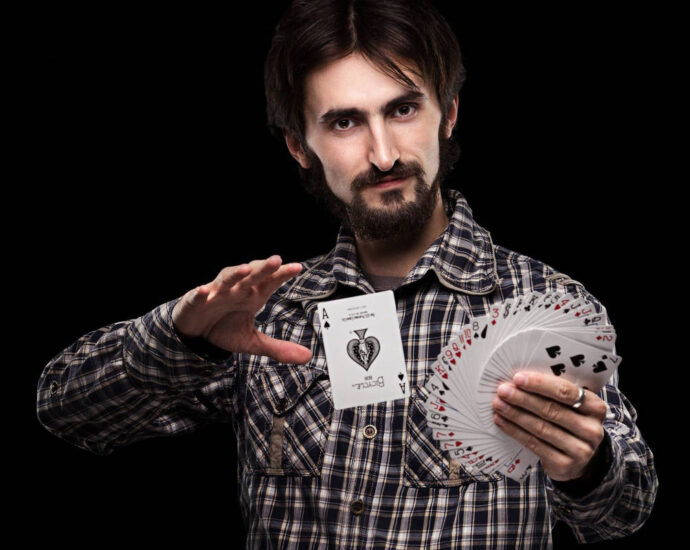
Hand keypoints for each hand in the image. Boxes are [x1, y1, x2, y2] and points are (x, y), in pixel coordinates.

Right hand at [172, 255, 311, 363]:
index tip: (297, 268)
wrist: (195, 334)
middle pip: (251, 276)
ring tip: (245, 269)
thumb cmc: (224, 329)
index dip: (282, 275)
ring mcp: (215, 294)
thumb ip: (278, 348)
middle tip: (276, 260)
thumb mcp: (252, 342)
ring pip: (226, 280)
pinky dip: (200, 293)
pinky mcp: (194, 302)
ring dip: (235, 274)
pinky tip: (204, 291)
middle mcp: (236, 290)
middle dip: (263, 268)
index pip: (270, 282)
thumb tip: (307, 357)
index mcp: (252, 296)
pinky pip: (197, 296)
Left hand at [492, 371, 607, 481]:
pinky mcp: (565, 465)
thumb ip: (553, 393)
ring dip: (515, 414)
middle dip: (523, 398)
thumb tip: (519, 380)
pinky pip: (534, 444)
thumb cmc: (570, 424)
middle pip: (551, 410)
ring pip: (541, 428)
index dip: (540, 384)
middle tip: (503, 390)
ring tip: (498, 404)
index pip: (566, 392)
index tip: (518, 378)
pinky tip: (502, 421)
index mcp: (595, 407)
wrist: (580, 460)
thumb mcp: (571, 407)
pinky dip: (515, 431)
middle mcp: (592, 429)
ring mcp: (580, 450)